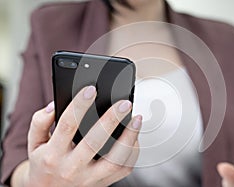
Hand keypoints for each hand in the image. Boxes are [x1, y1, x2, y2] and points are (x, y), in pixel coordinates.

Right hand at [11, 86, 141, 186]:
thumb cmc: (44, 164)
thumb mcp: (34, 143)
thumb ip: (40, 122)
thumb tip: (54, 106)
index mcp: (53, 154)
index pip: (67, 125)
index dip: (80, 105)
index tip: (91, 90)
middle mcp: (72, 168)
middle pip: (94, 141)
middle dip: (111, 119)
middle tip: (124, 103)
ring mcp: (90, 178)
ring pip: (114, 160)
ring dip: (129, 138)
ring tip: (136, 119)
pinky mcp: (103, 183)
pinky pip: (123, 169)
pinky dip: (132, 152)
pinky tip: (134, 137)